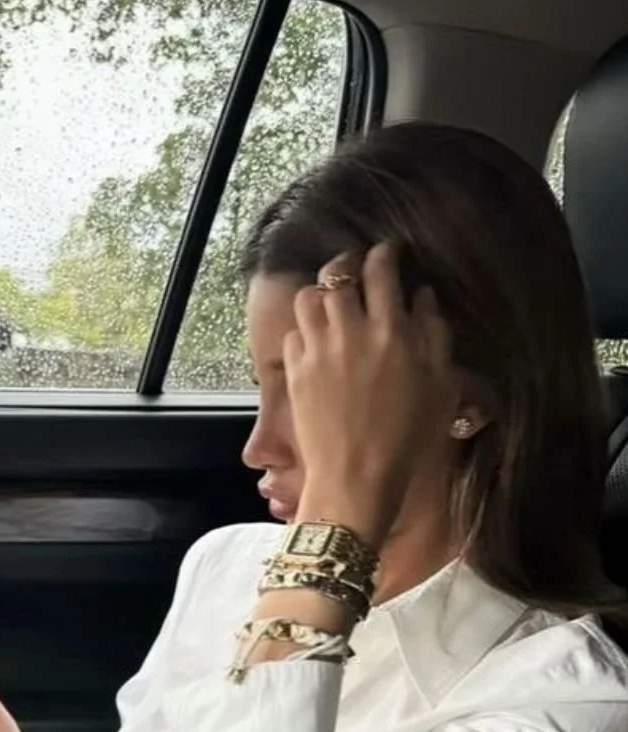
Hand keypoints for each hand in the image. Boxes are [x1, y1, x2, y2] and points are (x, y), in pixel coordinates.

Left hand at [285, 243, 456, 547]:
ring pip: (308, 298)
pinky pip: (293, 333)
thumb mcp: (439, 385)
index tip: (388, 252)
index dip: (384, 254)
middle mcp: (350, 333)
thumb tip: (424, 297)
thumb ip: (434, 335)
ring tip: (333, 306)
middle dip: (347, 266)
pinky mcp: (295, 373)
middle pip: (338, 274)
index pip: (381, 270)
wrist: (356, 479)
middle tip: (356, 272)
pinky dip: (305, 330)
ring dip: (321, 295)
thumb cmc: (406, 439)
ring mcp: (318, 351)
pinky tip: (318, 342)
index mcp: (391, 332)